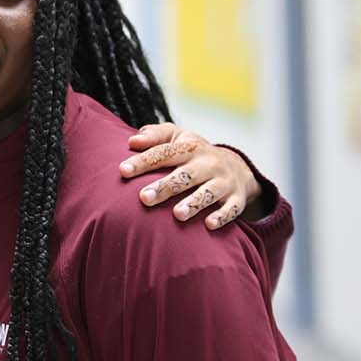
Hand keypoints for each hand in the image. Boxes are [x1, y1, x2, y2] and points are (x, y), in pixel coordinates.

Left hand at [119, 123, 262, 229]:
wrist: (237, 167)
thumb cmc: (194, 154)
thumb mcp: (178, 138)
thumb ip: (155, 136)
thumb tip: (132, 141)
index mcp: (190, 147)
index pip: (164, 153)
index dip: (144, 161)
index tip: (123, 171)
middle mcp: (208, 163)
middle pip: (185, 175)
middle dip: (165, 187)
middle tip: (143, 198)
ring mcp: (224, 181)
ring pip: (209, 192)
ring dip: (194, 203)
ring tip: (177, 215)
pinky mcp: (237, 199)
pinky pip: (231, 208)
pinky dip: (222, 216)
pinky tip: (208, 224)